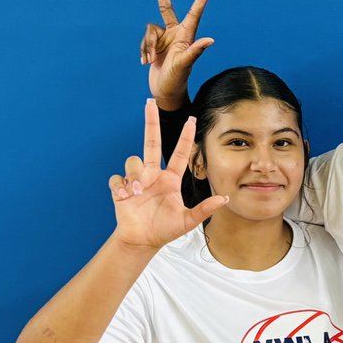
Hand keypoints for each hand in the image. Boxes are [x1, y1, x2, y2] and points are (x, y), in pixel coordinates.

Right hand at [109, 100, 226, 249]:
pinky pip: (118, 178)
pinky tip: (126, 197)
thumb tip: (225, 198)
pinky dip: (121, 186)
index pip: (178, 153)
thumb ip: (205, 209)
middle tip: (150, 101)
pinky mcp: (121, 189)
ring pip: (133, 161)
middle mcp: (153, 175)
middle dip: (150, 121)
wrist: (143, 240)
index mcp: (170, 179)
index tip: (191, 119)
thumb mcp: (188, 221)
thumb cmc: (165, 230)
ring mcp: (137, 180)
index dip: (185, 137)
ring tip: (138, 193)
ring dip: (135, 175)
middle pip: (150, 142)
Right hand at [139, 0, 214, 108]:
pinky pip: (144, 40)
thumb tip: (210, 40)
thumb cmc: (177, 80)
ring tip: (150, 61)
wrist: (165, 93)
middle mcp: (176, 34)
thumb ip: (195, 51)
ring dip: (146, 45)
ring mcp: (164, 39)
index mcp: (186, 36)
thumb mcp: (185, 65)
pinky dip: (143, 50)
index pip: (194, 13)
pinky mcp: (154, 45)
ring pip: (149, 30)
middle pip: (165, 7)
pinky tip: (146, 63)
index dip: (201, 0)